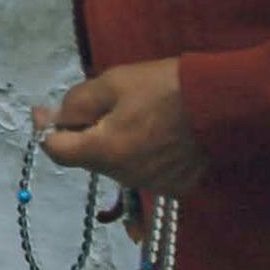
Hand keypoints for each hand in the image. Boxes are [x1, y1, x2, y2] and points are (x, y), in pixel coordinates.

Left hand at [35, 60, 206, 195]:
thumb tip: (52, 119)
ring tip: (139, 116)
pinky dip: (143, 155)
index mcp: (103, 152)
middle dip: (87, 133)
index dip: (48, 128)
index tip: (46, 110)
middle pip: (87, 157)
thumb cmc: (166, 88)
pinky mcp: (174, 187)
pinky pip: (144, 172)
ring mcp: (150, 185)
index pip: (56, 150)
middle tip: (105, 103)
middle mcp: (122, 177)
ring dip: (115, 144)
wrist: (223, 103)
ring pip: (116, 166)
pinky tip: (160, 134)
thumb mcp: (113, 82)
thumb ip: (76, 103)